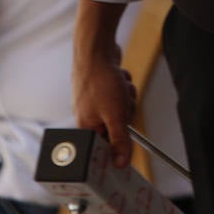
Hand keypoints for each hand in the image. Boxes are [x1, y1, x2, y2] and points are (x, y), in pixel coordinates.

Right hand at [73, 44, 136, 168]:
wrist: (96, 49)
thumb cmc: (100, 81)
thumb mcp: (115, 115)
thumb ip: (119, 141)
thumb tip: (121, 164)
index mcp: (85, 127)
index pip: (104, 146)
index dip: (117, 143)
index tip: (126, 140)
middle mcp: (88, 115)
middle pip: (118, 126)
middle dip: (126, 112)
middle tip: (121, 102)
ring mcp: (96, 100)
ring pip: (123, 108)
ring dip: (127, 97)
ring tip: (119, 86)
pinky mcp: (103, 87)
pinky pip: (122, 93)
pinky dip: (124, 85)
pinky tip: (119, 77)